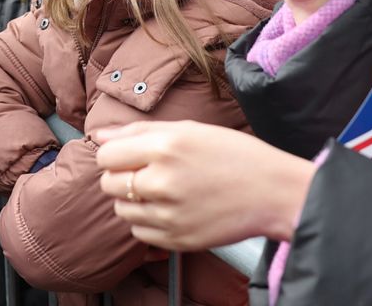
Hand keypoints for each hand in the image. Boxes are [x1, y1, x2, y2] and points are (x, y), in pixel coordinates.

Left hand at [96, 121, 314, 250]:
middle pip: (109, 184)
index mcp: (165, 147)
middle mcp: (163, 181)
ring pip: (121, 210)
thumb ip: (138, 131)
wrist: (273, 192)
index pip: (106, 156)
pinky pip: (139, 232)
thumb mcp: (188, 130)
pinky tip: (171, 209)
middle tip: (147, 172)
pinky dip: (147, 221)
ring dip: (133, 200)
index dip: (113, 155)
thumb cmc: (233, 155)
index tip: (128, 156)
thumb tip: (98, 136)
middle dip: (121, 177)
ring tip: (162, 190)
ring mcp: (169, 214)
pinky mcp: (177, 240)